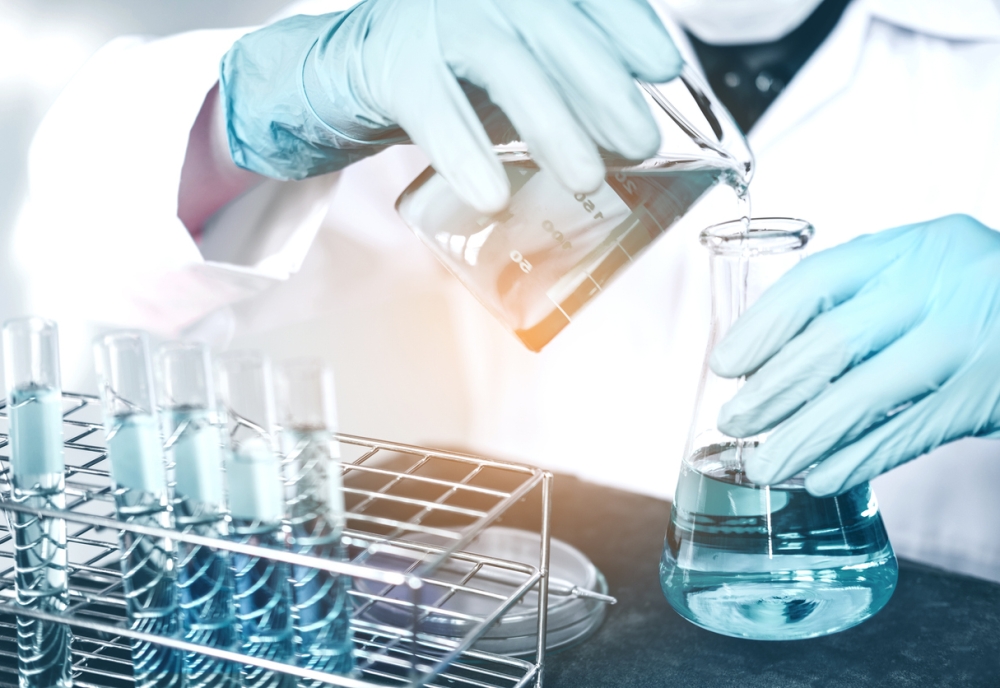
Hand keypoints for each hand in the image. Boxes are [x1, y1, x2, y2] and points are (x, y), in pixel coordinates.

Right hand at [220, 0, 680, 212]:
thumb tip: (629, 131)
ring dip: (551, 122)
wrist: (339, 74)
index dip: (628, 24)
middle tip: (638, 142)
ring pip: (502, 62)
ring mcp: (430, 18)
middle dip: (602, 85)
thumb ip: (560, 83)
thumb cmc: (442, 72)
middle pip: (552, 24)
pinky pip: (433, 108)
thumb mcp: (509, 68)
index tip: (663, 68)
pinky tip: (491, 192)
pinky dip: (466, 151)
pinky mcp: (388, 63)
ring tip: (585, 177)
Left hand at [710, 214, 999, 495]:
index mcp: (910, 249)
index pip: (816, 282)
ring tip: (764, 464)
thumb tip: (766, 356)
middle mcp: (938, 288)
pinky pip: (907, 435)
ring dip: (804, 436)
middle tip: (733, 421)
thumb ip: (859, 296)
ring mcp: (965, 343)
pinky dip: (858, 459)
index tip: (725, 363)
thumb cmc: (974, 294)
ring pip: (863, 396)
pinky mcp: (983, 397)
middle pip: (831, 342)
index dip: (762, 326)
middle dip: (773, 390)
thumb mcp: (922, 270)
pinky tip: (821, 476)